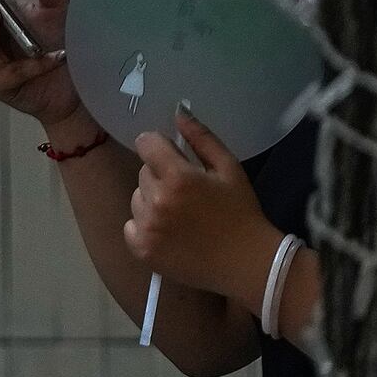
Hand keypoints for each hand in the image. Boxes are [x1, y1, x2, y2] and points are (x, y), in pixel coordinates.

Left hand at [126, 109, 281, 302]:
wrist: (246, 263)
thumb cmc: (241, 212)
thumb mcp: (230, 168)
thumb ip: (202, 138)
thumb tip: (177, 113)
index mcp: (178, 178)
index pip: (146, 144)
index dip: (158, 145)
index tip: (171, 155)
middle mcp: (155, 201)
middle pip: (143, 172)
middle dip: (161, 175)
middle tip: (186, 191)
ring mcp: (146, 228)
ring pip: (136, 198)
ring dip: (151, 200)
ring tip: (179, 213)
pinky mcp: (141, 250)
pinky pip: (130, 225)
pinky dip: (144, 225)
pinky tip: (169, 230)